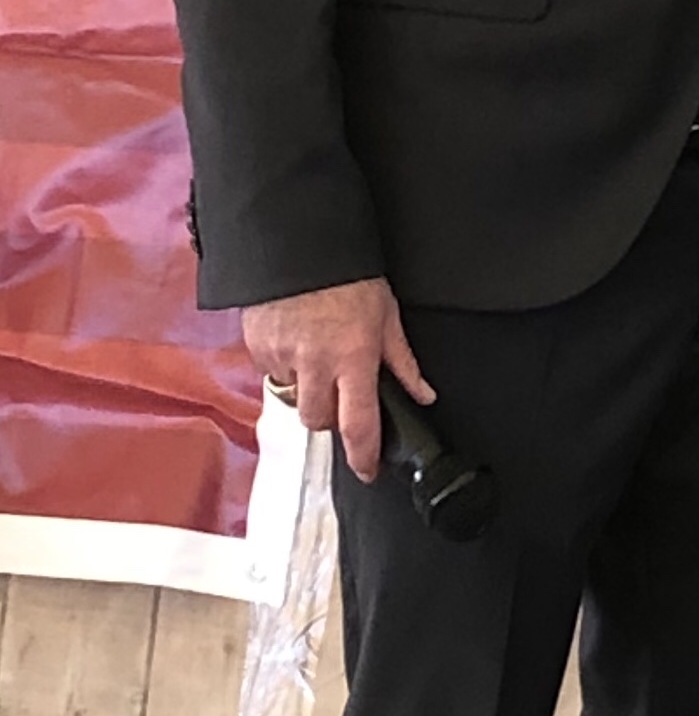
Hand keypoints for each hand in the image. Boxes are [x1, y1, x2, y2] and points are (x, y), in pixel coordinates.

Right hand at [240, 277, 429, 483]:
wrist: (298, 244)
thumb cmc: (348, 278)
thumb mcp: (386, 316)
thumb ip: (402, 362)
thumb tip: (422, 395)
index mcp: (353, 358)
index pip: (359, 424)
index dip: (364, 456)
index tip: (368, 471)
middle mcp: (316, 364)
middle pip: (319, 421)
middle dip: (330, 418)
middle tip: (340, 394)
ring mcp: (283, 357)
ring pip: (294, 398)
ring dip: (308, 390)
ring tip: (318, 356)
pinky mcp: (258, 347)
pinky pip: (273, 373)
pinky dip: (286, 367)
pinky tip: (297, 341)